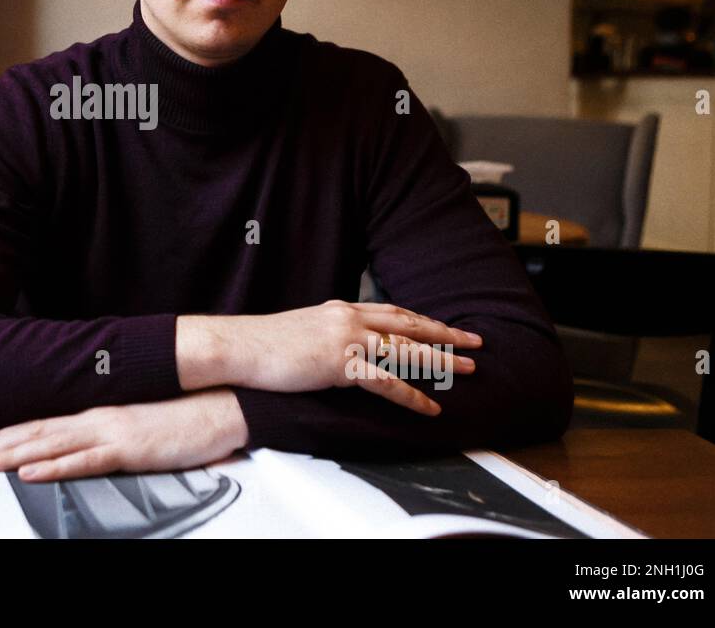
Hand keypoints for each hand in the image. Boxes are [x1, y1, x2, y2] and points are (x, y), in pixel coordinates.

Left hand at [0, 389, 248, 481]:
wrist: (219, 405)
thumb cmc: (182, 418)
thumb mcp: (136, 427)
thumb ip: (109, 437)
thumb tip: (85, 449)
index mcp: (96, 416)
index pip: (40, 426)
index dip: (5, 435)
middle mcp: (95, 420)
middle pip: (34, 434)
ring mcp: (110, 432)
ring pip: (48, 446)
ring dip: (10, 454)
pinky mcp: (128, 449)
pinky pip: (84, 461)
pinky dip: (53, 467)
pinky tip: (30, 472)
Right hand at [220, 300, 483, 415]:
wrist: (239, 347)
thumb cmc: (263, 344)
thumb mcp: (303, 329)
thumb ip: (327, 331)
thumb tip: (339, 344)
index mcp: (340, 307)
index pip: (391, 310)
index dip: (422, 319)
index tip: (445, 325)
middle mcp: (348, 317)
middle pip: (409, 323)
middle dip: (445, 332)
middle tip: (476, 340)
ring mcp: (346, 339)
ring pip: (406, 349)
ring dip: (441, 360)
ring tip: (469, 370)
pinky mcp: (340, 363)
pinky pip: (386, 381)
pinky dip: (412, 395)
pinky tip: (431, 406)